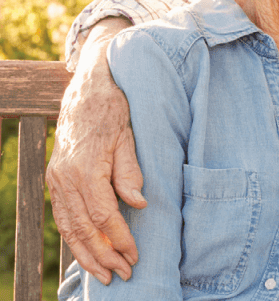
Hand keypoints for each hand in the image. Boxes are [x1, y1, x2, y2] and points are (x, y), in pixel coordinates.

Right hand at [46, 17, 145, 284]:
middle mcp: (65, 177)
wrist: (89, 86)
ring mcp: (56, 178)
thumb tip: (138, 205)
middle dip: (102, 255)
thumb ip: (130, 171)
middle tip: (122, 276)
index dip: (119, 239)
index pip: (103, 215)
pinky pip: (62, 215)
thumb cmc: (115, 108)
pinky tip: (86, 251)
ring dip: (85, 253)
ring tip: (103, 274)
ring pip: (68, 226)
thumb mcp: (128, 135)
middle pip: (81, 228)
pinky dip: (74, 237)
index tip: (136, 256)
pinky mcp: (56, 177)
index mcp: (85, 168)